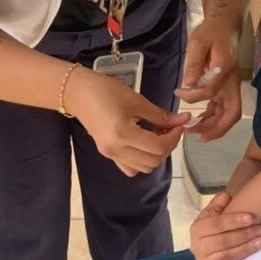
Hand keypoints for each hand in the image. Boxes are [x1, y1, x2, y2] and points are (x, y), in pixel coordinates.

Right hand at [66, 66, 188, 176]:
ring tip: (157, 135)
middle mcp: (116, 150)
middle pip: (154, 161)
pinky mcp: (108, 155)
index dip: (174, 137)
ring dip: (156, 154)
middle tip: (169, 129)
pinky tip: (143, 145)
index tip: (179, 124)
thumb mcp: (137, 100)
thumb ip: (160, 115)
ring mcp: (111, 155)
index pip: (158, 147)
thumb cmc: (105, 91)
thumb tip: (183, 120)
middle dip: (168, 146)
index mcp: (123, 134)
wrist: (78, 94)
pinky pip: (130, 168)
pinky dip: (142, 161)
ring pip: (144, 167)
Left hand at [174, 17, 241, 141]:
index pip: (212, 91)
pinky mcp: (225, 89)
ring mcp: (230, 87)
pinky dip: (212, 119)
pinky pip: (222, 109)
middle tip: (197, 136)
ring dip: (213, 126)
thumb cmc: (211, 32)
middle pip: (231, 112)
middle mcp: (232, 82)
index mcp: (226, 69)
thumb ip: (194, 63)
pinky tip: (198, 123)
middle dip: (216, 128)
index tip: (178, 92)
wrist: (223, 27)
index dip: (194, 96)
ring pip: (228, 114)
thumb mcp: (199, 42)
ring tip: (193, 132)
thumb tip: (189, 83)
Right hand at [190, 191, 260, 259]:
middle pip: (223, 241)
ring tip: (260, 243)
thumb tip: (225, 196)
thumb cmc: (212, 228)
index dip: (234, 221)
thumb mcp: (212, 214)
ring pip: (225, 256)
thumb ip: (218, 205)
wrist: (203, 247)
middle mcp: (198, 245)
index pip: (216, 224)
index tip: (251, 218)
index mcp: (198, 228)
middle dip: (244, 235)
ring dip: (244, 250)